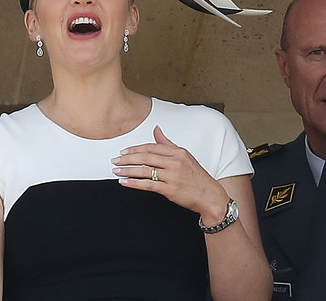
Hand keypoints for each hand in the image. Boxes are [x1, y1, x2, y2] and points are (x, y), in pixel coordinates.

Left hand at [111, 125, 229, 222]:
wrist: (209, 196)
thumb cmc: (197, 177)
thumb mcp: (185, 156)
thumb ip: (168, 143)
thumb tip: (156, 129)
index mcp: (179, 152)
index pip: (152, 147)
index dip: (135, 149)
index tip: (124, 151)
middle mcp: (175, 162)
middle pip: (146, 157)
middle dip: (128, 158)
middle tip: (116, 160)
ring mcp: (172, 176)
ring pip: (144, 171)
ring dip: (127, 170)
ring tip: (116, 171)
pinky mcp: (170, 189)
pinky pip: (147, 185)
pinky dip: (134, 183)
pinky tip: (125, 182)